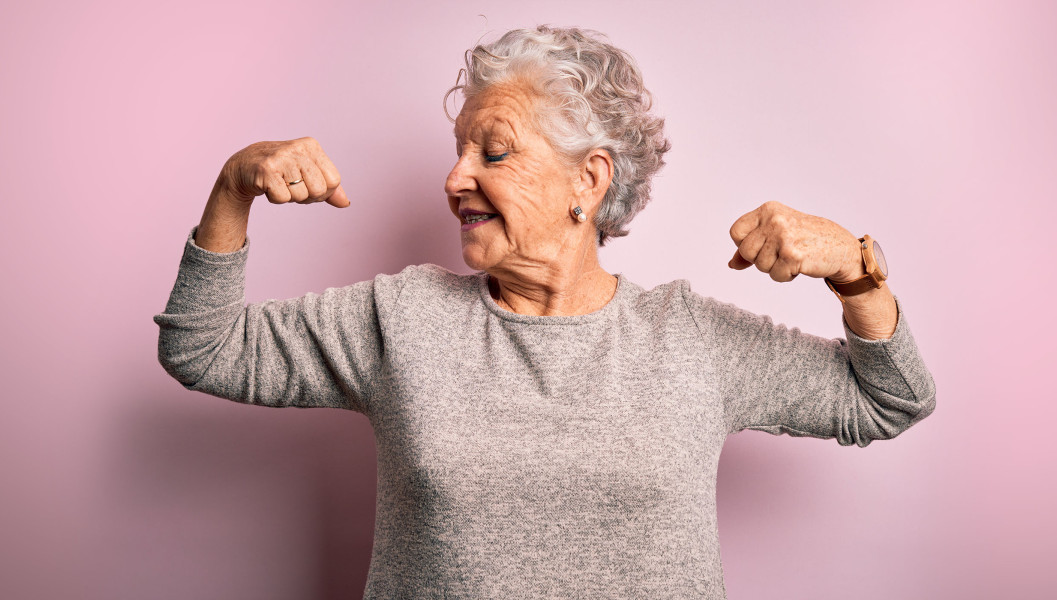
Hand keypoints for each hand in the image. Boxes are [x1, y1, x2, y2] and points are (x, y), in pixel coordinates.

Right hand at [217, 137, 348, 207]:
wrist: (244, 166)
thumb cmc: (281, 171)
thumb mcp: (308, 174)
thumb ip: (329, 188)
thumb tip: (345, 203)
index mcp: (311, 146)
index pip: (334, 181)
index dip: (322, 191)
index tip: (307, 184)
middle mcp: (297, 148)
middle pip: (319, 190)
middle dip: (306, 196)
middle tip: (291, 185)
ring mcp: (281, 158)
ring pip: (301, 196)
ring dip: (290, 197)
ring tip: (279, 183)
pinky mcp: (266, 170)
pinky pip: (283, 199)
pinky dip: (276, 199)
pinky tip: (268, 186)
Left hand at [728, 201, 862, 281]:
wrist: (839, 246)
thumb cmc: (805, 239)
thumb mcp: (775, 233)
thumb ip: (751, 246)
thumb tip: (732, 264)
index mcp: (768, 210)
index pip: (736, 232)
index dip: (744, 245)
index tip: (762, 246)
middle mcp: (774, 220)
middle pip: (746, 251)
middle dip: (760, 259)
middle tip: (780, 253)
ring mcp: (784, 237)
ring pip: (760, 266)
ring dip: (774, 268)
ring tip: (791, 257)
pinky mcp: (793, 255)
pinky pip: (775, 275)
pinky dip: (786, 276)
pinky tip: (799, 264)